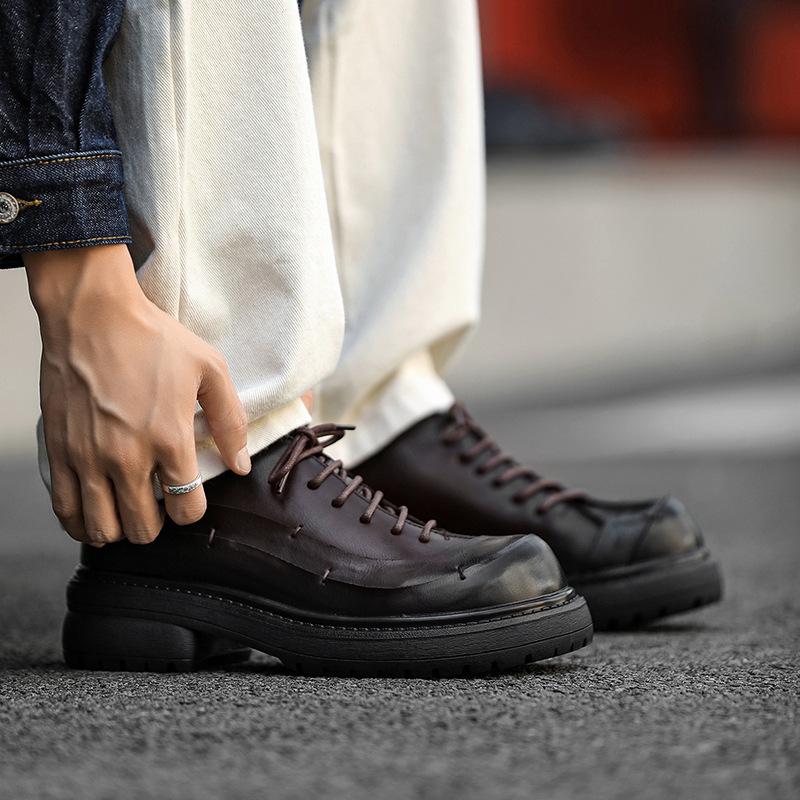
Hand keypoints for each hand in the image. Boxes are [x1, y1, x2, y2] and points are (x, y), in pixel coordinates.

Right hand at [25, 245, 250, 545]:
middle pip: (144, 529)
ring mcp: (88, 458)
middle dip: (158, 525)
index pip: (186, 509)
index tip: (189, 498)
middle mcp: (127, 457)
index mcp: (169, 439)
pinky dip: (82, 522)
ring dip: (121, 528)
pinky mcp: (59, 452)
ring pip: (104, 530)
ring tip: (128, 510)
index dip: (192, 512)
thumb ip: (231, 421)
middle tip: (160, 506)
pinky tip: (95, 513)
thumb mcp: (211, 369)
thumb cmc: (154, 339)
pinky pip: (66, 511)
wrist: (92, 315)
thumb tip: (241, 465)